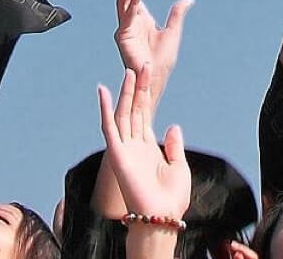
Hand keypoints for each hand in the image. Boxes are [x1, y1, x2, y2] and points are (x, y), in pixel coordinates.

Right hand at [97, 66, 190, 223]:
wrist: (162, 217)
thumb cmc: (171, 199)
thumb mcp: (179, 167)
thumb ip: (174, 145)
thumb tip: (173, 126)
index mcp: (148, 147)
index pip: (144, 115)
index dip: (145, 95)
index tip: (147, 75)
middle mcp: (134, 145)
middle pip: (134, 110)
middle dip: (137, 88)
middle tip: (140, 65)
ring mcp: (125, 148)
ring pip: (122, 114)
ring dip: (125, 93)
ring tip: (129, 72)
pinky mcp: (117, 154)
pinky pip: (109, 127)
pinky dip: (105, 109)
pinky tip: (103, 91)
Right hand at [115, 0, 193, 83]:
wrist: (156, 78)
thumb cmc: (163, 60)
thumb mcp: (173, 32)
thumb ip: (176, 14)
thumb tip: (189, 0)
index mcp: (140, 18)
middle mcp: (130, 21)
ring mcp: (125, 27)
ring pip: (124, 1)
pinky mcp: (123, 35)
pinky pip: (127, 15)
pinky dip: (133, 2)